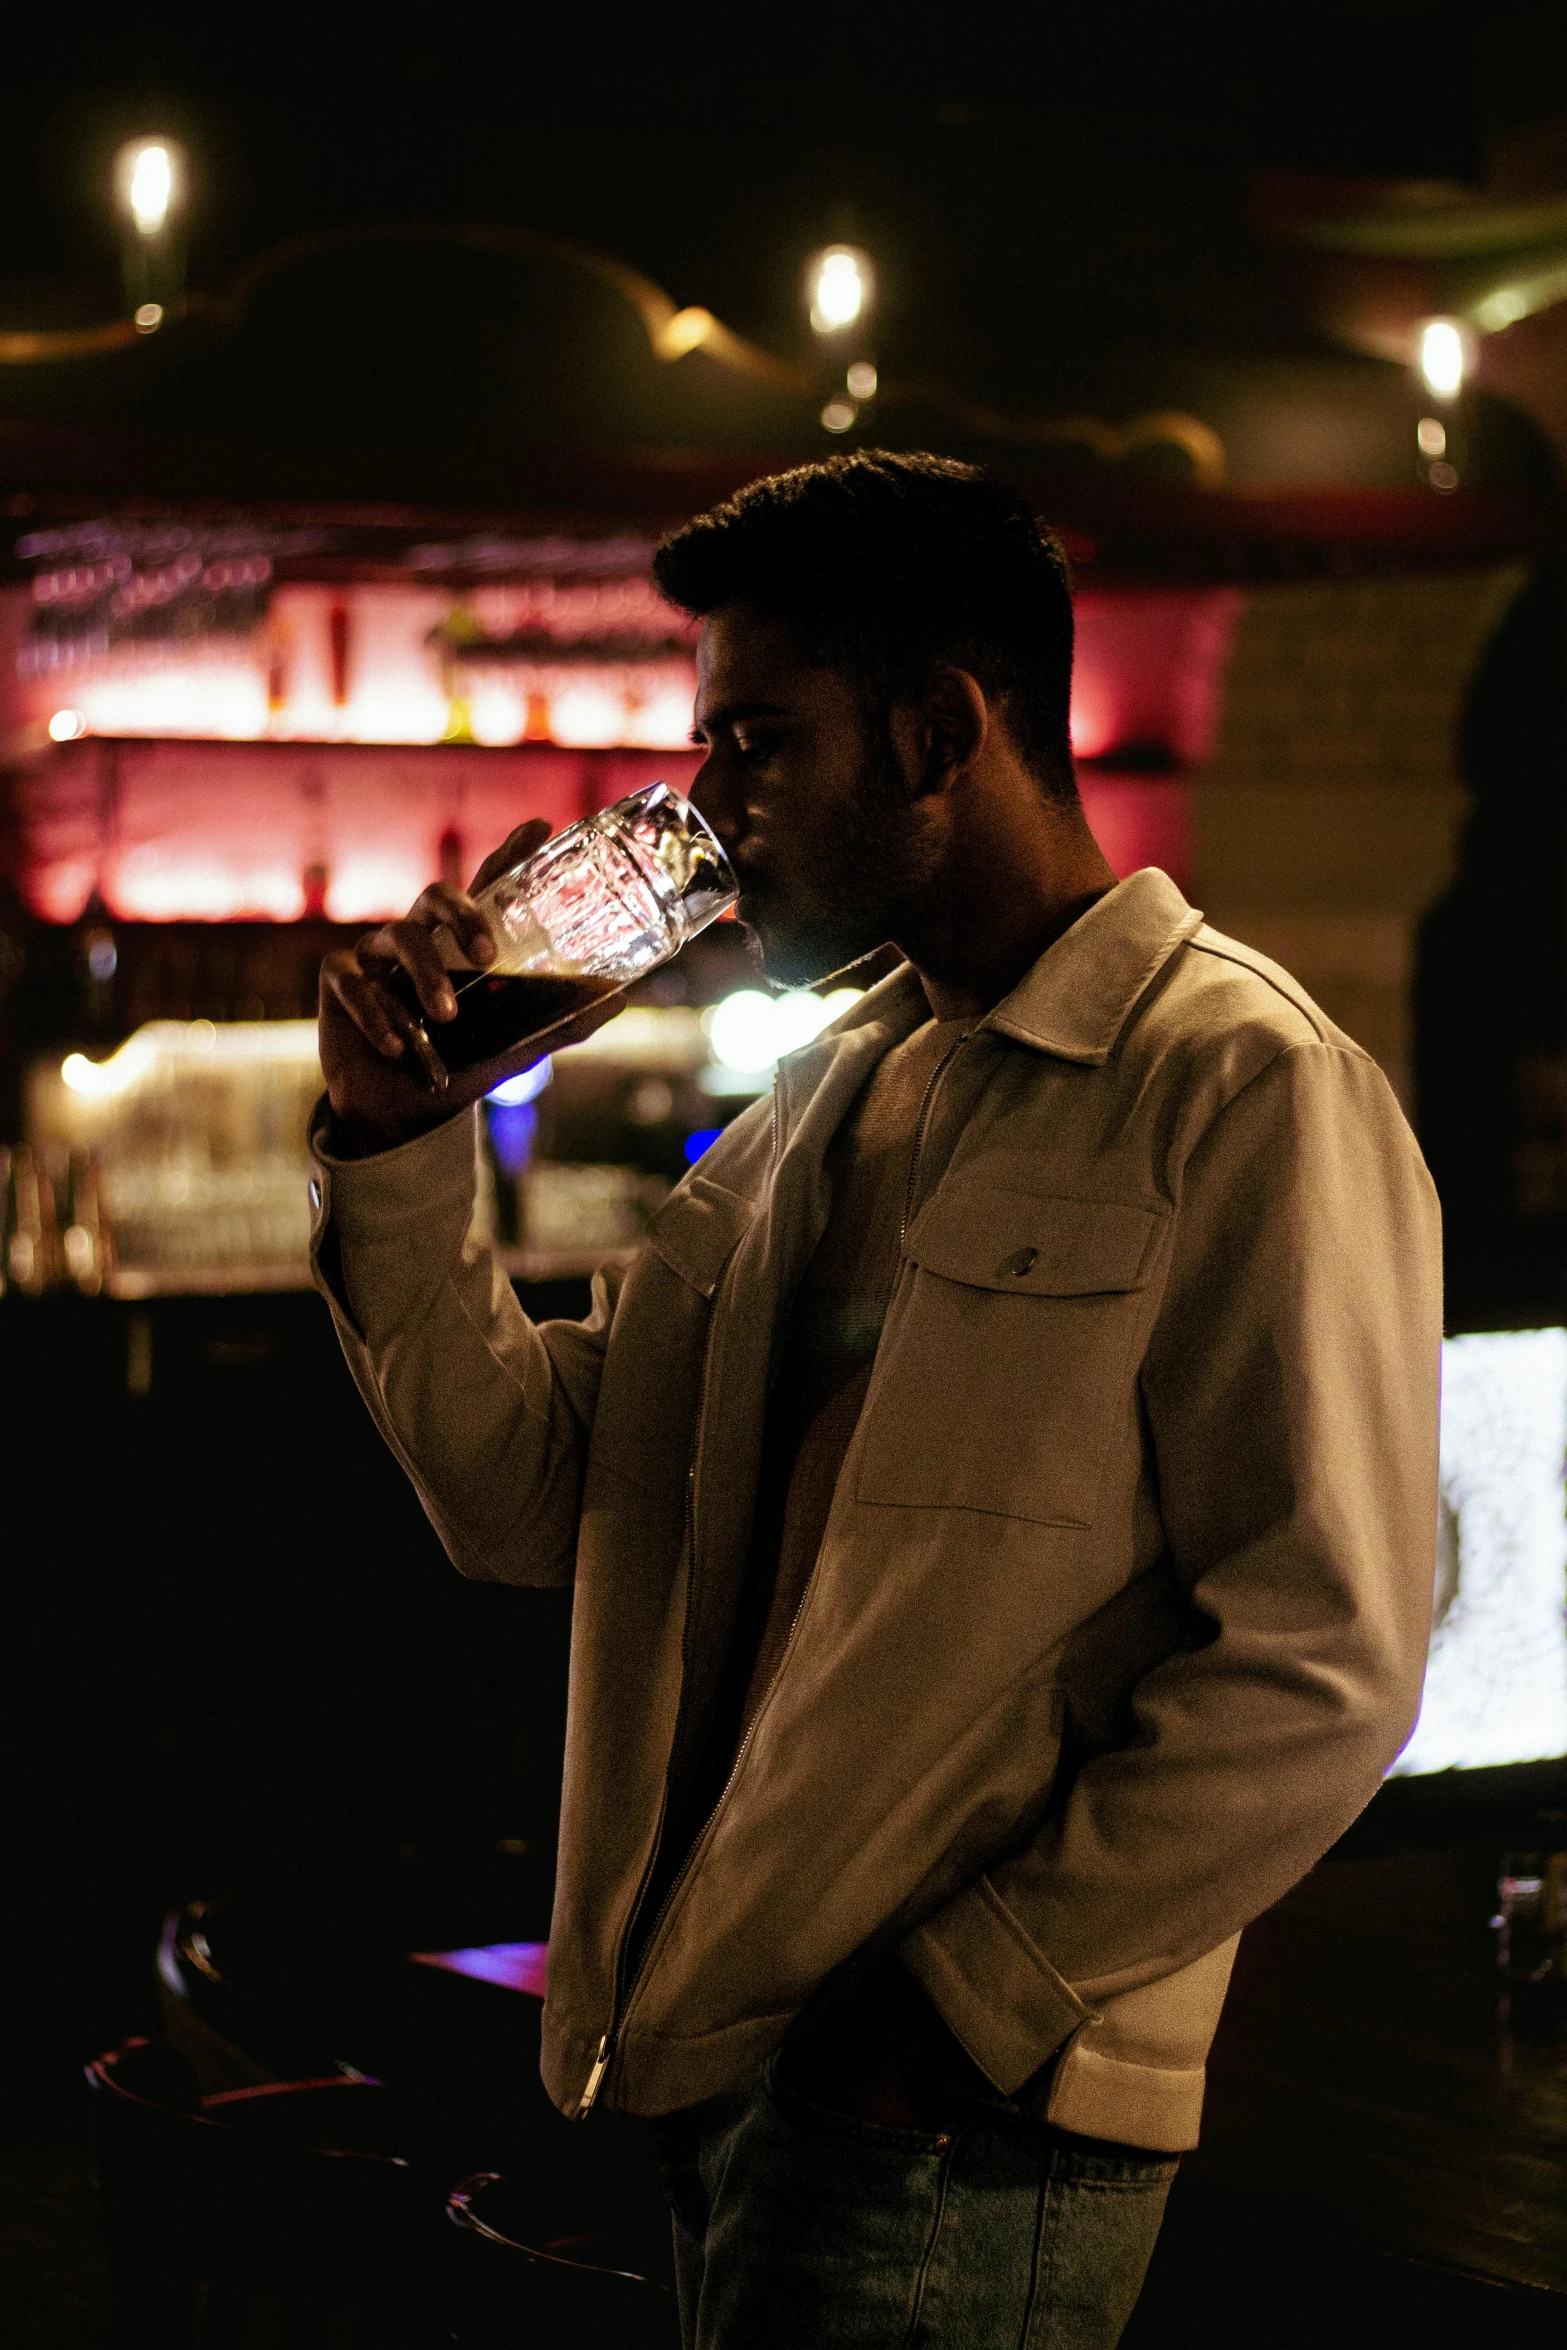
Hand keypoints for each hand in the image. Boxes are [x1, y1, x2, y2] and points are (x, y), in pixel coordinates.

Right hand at [319, 819, 622, 1156]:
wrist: (399, 1114)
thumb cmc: (455, 1068)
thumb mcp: (511, 1047)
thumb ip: (558, 1023)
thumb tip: (620, 1000)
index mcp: (460, 944)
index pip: (486, 888)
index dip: (510, 854)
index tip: (541, 827)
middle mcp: (419, 937)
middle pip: (436, 896)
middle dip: (463, 916)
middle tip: (488, 957)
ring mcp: (375, 955)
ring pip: (400, 938)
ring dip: (426, 976)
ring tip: (445, 1019)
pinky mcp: (337, 981)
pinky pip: (354, 982)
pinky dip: (378, 1015)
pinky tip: (399, 1047)